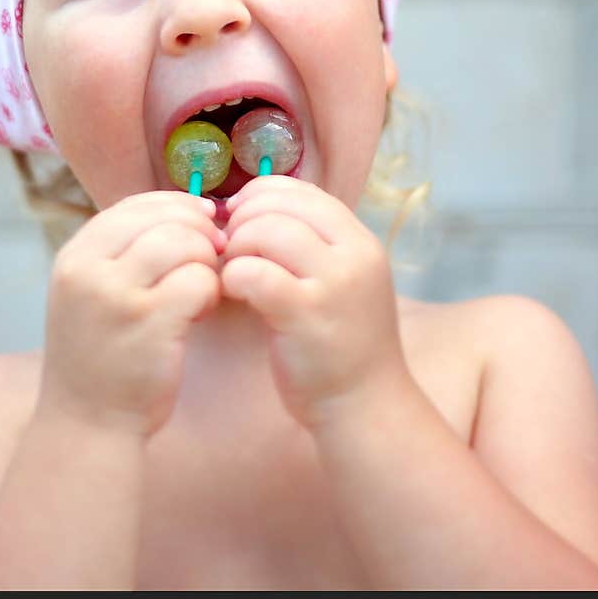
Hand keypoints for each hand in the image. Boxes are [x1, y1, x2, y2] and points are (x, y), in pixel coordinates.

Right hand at [36, 192, 223, 438]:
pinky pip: (200, 280)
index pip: (135, 203)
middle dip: (199, 232)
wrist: (87, 425)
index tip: (202, 221)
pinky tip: (200, 313)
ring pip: (185, 242)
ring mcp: (116, 296)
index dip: (177, 206)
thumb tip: (192, 209)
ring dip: (206, 262)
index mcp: (75, 255)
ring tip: (201, 289)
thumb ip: (125, 250)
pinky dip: (211, 292)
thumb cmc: (102, 354)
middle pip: (164, 217)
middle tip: (212, 256)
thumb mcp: (92, 291)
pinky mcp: (149, 324)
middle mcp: (88, 269)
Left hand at [220, 176, 409, 431]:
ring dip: (236, 246)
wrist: (366, 407)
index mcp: (361, 241)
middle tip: (230, 246)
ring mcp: (333, 284)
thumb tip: (254, 207)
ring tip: (233, 271)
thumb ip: (312, 244)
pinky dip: (234, 275)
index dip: (262, 194)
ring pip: (267, 231)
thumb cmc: (341, 343)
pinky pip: (255, 272)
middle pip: (282, 204)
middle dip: (244, 218)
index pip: (304, 191)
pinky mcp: (306, 315)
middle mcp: (354, 254)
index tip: (240, 215)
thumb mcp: (342, 280)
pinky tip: (233, 291)